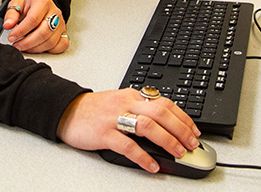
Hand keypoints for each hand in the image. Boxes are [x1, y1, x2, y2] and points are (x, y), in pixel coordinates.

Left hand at [2, 0, 68, 53]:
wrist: (40, 2)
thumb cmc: (29, 4)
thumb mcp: (17, 3)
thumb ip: (11, 14)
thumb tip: (7, 25)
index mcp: (43, 3)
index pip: (33, 19)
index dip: (21, 31)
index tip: (11, 37)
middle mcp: (55, 13)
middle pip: (44, 33)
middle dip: (27, 43)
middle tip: (16, 45)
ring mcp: (61, 23)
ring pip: (51, 41)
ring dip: (35, 48)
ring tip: (24, 47)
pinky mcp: (63, 32)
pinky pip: (62, 45)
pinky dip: (50, 50)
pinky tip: (38, 48)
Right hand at [57, 89, 200, 173]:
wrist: (66, 110)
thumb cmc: (94, 110)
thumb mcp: (120, 102)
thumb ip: (140, 109)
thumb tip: (165, 123)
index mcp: (132, 96)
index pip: (164, 102)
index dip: (183, 117)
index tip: (194, 131)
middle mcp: (126, 104)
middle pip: (160, 112)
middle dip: (181, 129)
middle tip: (191, 144)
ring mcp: (114, 118)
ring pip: (147, 126)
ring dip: (167, 140)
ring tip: (178, 153)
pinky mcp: (104, 133)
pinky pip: (127, 145)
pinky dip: (142, 156)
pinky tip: (151, 165)